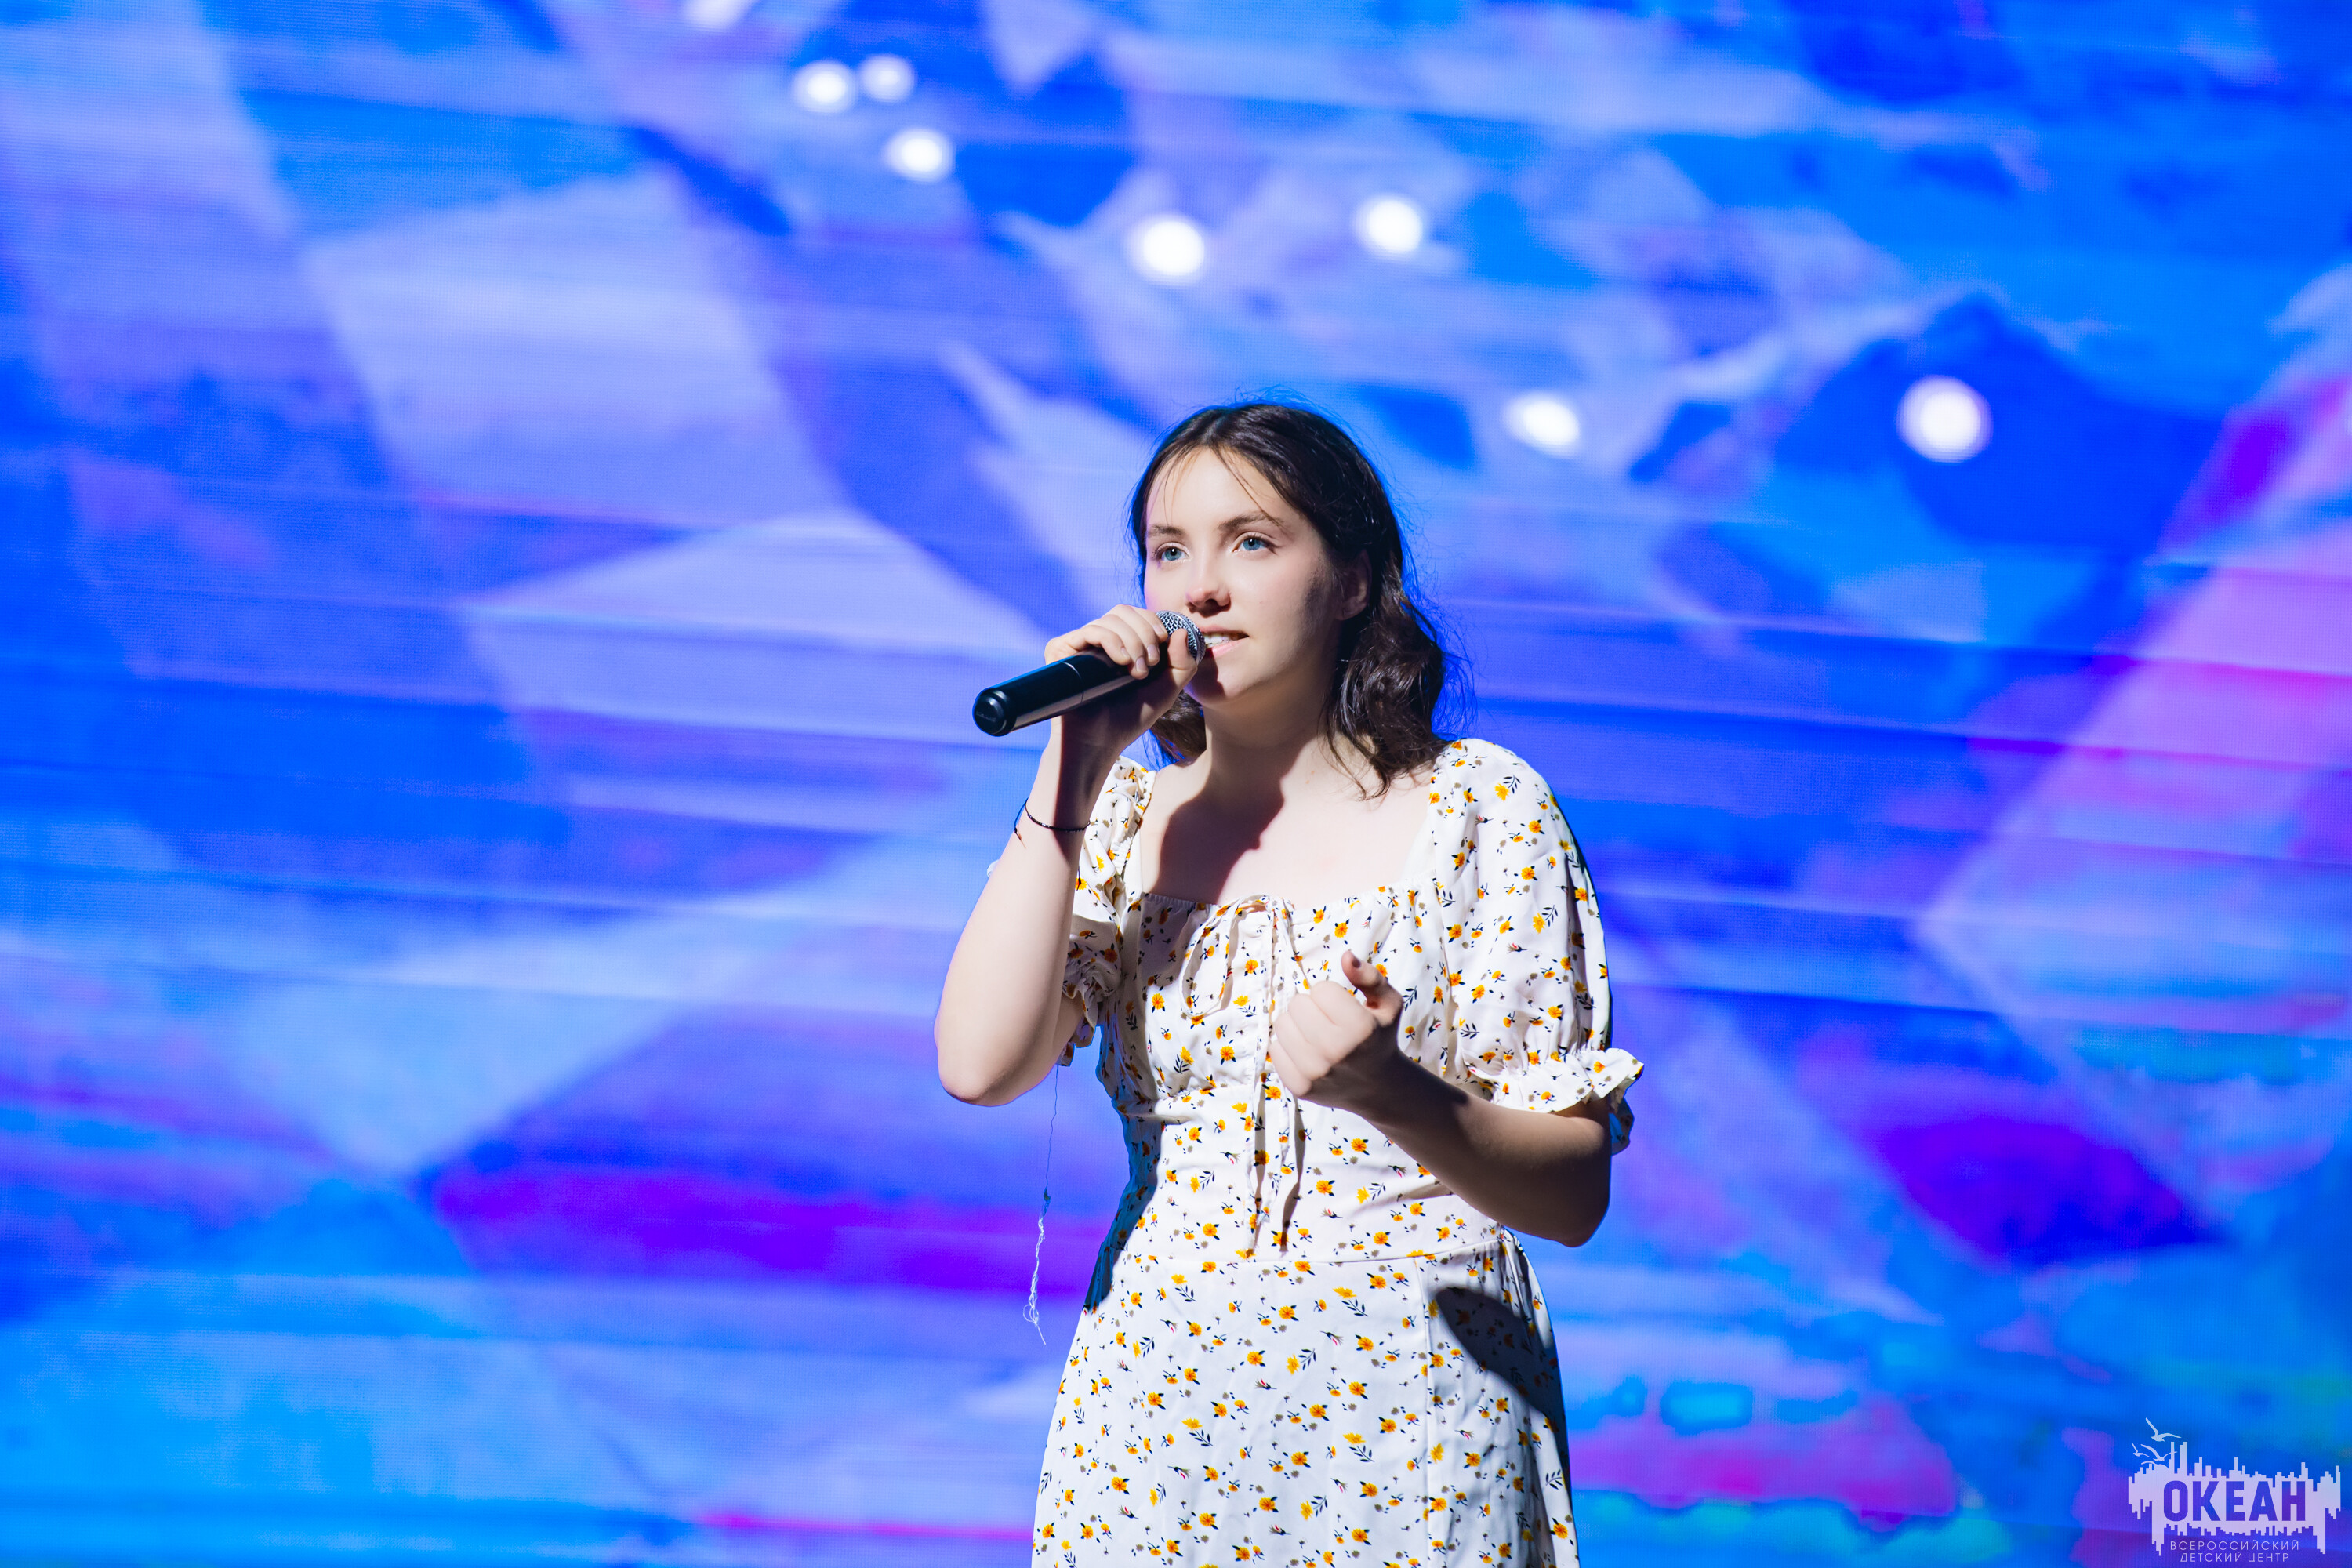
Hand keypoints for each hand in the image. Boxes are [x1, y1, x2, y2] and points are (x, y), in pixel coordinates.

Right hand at [1043, 605, 1199, 761]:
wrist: (1099, 741)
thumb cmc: (1129, 719)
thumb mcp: (1166, 691)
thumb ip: (1181, 664)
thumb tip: (1180, 631)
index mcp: (1119, 644)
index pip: (1135, 614)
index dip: (1152, 622)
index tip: (1163, 643)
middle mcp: (1097, 641)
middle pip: (1123, 611)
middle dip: (1144, 632)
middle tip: (1150, 663)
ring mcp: (1079, 644)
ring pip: (1110, 620)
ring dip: (1132, 641)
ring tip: (1136, 671)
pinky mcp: (1061, 649)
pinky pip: (1090, 630)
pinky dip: (1111, 640)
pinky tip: (1121, 661)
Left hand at [1269, 951, 1409, 1115]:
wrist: (1378, 1087)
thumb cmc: (1380, 1037)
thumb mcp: (1388, 1004)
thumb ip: (1370, 977)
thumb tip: (1346, 956)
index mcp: (1361, 1029)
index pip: (1320, 989)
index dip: (1330, 994)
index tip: (1342, 1008)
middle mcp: (1337, 1052)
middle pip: (1297, 1004)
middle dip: (1311, 1007)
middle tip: (1327, 1021)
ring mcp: (1316, 1073)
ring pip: (1282, 1024)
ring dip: (1296, 1024)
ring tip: (1316, 1034)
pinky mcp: (1300, 1087)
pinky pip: (1274, 1048)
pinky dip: (1287, 1046)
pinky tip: (1308, 1052)